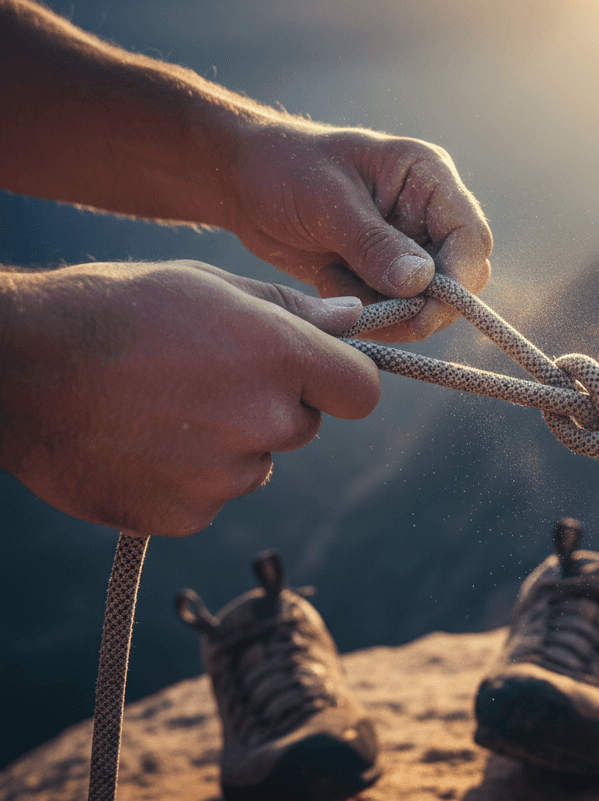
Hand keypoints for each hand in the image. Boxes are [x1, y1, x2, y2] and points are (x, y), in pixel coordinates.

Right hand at [0, 261, 378, 535]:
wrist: (16, 371)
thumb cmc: (115, 310)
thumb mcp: (209, 285)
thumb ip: (292, 308)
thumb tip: (351, 319)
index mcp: (279, 357)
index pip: (362, 391)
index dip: (343, 381)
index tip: (318, 373)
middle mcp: (263, 421)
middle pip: (304, 426)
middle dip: (275, 406)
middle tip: (211, 378)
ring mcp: (225, 477)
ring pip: (256, 462)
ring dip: (230, 443)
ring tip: (165, 408)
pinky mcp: (186, 515)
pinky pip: (212, 496)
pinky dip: (190, 478)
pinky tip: (144, 442)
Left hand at [227, 124, 492, 341]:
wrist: (241, 182)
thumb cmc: (283, 169)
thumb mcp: (328, 202)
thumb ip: (374, 244)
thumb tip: (422, 283)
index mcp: (428, 178)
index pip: (470, 237)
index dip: (458, 279)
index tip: (425, 310)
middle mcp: (429, 213)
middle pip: (461, 277)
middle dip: (423, 304)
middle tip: (374, 310)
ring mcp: (410, 245)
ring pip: (431, 302)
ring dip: (389, 310)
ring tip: (334, 282)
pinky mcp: (386, 273)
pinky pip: (398, 310)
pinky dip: (369, 311)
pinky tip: (329, 282)